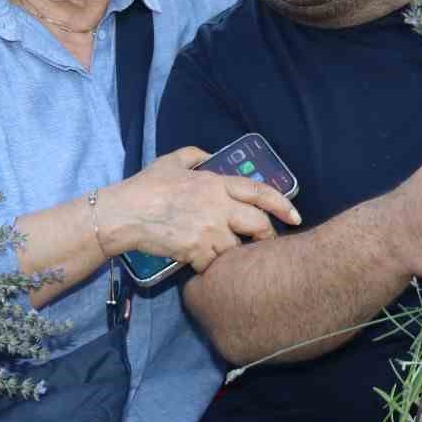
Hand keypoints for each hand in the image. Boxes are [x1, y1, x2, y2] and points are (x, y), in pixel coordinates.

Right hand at [102, 147, 301, 272]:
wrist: (125, 213)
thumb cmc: (146, 186)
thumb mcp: (172, 161)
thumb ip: (196, 156)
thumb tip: (211, 157)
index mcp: (216, 183)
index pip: (259, 193)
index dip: (282, 205)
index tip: (295, 216)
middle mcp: (219, 207)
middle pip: (258, 225)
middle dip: (266, 236)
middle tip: (262, 243)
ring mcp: (210, 231)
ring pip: (238, 249)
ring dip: (233, 253)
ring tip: (224, 252)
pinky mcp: (198, 252)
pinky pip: (215, 264)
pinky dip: (211, 265)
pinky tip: (200, 261)